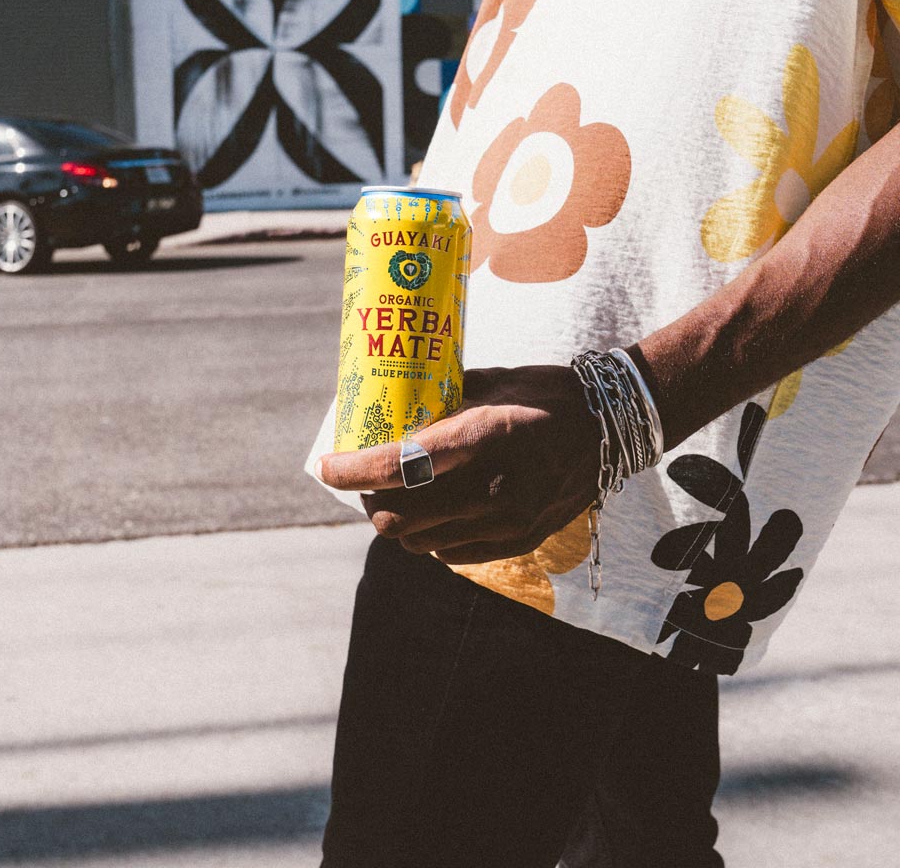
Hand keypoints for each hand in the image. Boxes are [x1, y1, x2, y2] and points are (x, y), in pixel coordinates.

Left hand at [317, 365, 599, 563]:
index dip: (352, 471)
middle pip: (400, 518)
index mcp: (482, 437)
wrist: (612, 425)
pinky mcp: (521, 540)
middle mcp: (494, 487)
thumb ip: (440, 403)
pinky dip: (431, 538)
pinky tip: (434, 513)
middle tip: (365, 483)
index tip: (326, 467)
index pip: (399, 466)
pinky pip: (453, 554)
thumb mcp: (489, 383)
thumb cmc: (544, 393)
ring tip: (397, 497)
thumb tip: (389, 409)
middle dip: (370, 503)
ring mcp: (509, 521)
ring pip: (420, 543)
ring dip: (398, 522)